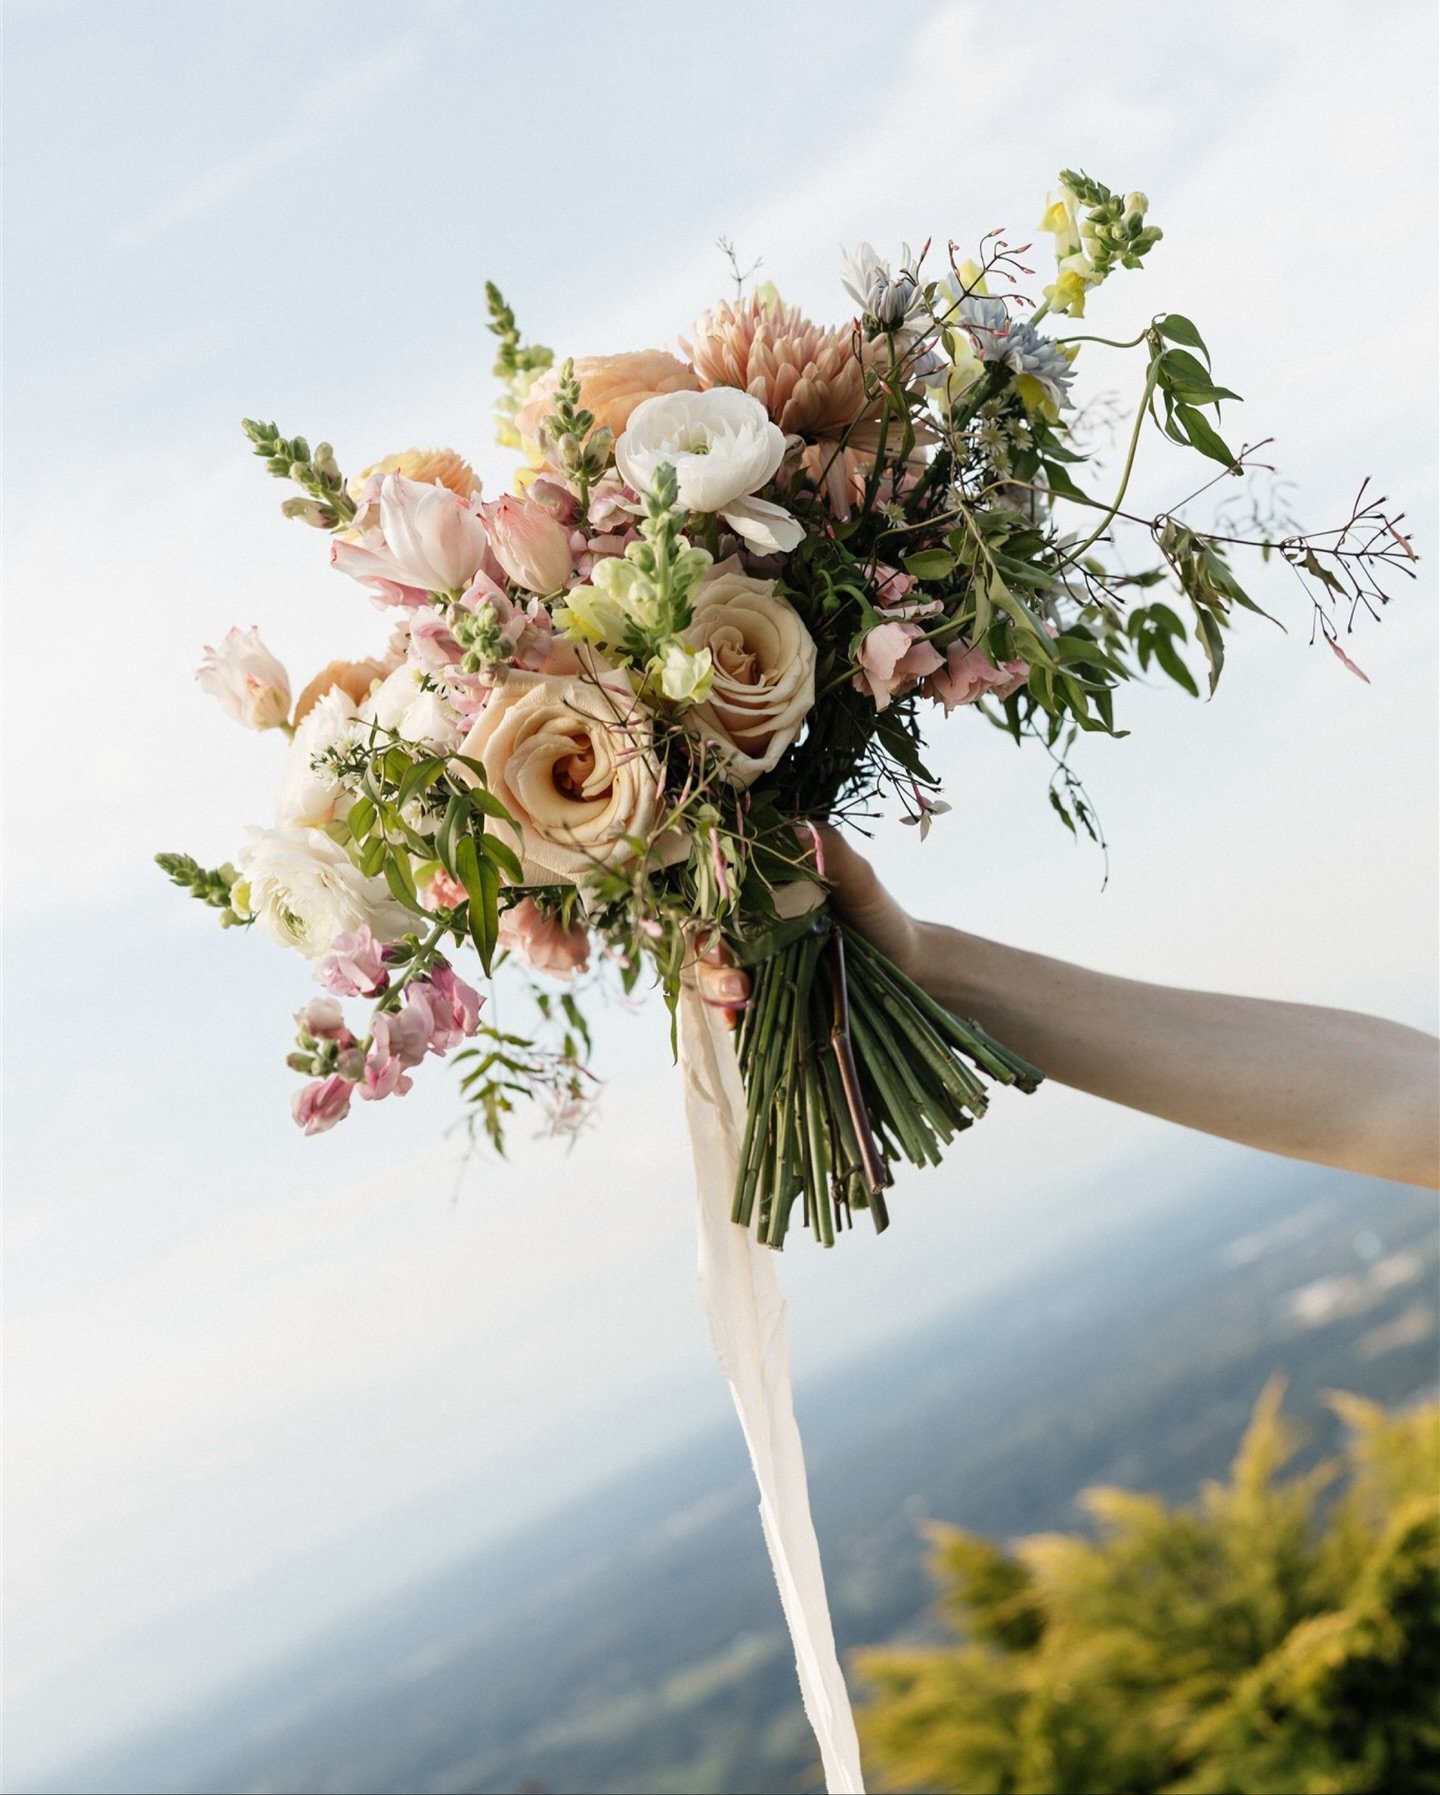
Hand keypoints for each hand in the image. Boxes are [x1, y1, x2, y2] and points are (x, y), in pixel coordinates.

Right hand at [694, 825, 924, 1023]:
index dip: (703, 908)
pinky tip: (737, 1023)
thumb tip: (795, 830)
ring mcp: (753, 959)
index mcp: (760, 887)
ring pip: (710, 970)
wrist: (905, 962)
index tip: (719, 926)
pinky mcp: (764, 991)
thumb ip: (830, 851)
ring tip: (741, 997)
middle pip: (704, 935)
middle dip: (709, 959)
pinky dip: (728, 1013)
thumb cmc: (878, 913)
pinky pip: (732, 1002)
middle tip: (735, 979)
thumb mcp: (859, 877)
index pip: (712, 892)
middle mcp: (747, 921)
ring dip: (714, 986)